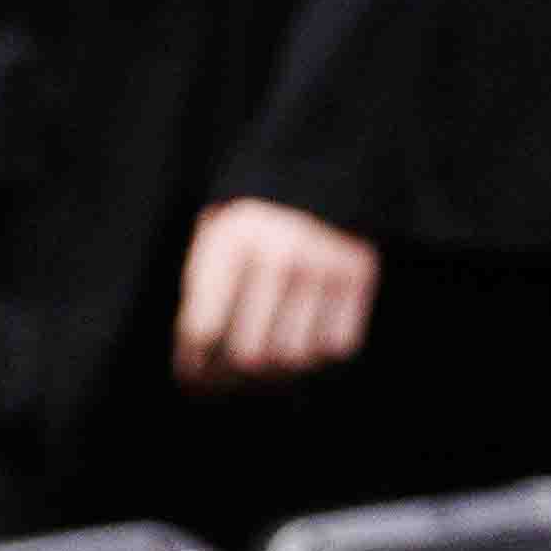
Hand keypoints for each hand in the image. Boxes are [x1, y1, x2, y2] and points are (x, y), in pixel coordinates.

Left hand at [171, 197, 378, 388]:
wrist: (317, 170)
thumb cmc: (251, 220)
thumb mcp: (212, 239)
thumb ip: (201, 296)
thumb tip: (193, 370)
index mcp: (230, 239)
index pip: (203, 329)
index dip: (193, 365)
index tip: (192, 379)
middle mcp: (278, 252)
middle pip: (251, 354)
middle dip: (234, 379)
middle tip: (229, 380)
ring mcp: (323, 264)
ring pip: (296, 358)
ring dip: (279, 373)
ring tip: (265, 363)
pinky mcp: (359, 273)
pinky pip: (338, 346)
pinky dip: (320, 355)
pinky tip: (303, 341)